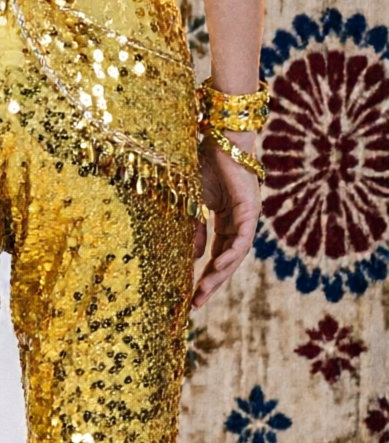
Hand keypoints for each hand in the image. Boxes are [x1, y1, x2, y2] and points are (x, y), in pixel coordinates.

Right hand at [193, 132, 260, 306]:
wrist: (220, 140)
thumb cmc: (206, 165)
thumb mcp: (193, 202)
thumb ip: (195, 229)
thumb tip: (195, 258)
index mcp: (226, 220)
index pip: (217, 254)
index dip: (206, 275)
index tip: (193, 295)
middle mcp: (240, 222)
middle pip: (227, 260)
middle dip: (213, 282)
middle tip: (197, 302)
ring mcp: (247, 217)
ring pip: (236, 253)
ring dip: (221, 273)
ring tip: (205, 289)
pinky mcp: (250, 209)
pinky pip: (241, 238)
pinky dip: (231, 253)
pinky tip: (218, 266)